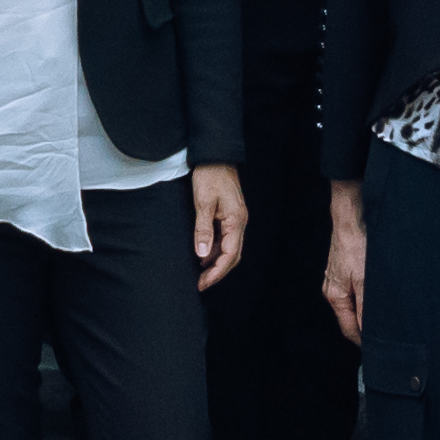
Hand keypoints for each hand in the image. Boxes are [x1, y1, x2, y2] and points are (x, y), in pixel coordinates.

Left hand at [187, 164, 249, 288]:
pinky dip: (214, 249)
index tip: (202, 283)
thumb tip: (202, 254)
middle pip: (232, 256)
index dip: (216, 272)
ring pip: (229, 248)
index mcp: (236, 221)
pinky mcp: (230, 215)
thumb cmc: (209, 175)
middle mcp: (240, 222)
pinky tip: (202, 253)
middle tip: (200, 284)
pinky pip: (225, 238)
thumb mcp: (203, 202)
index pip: (229, 255)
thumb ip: (203, 229)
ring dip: (215, 261)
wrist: (215, 155)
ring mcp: (236, 219)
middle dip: (217, 272)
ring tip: (199, 272)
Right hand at [322, 186, 368, 342]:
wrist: (350, 220)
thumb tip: (368, 330)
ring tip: (382, 321)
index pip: (348, 329)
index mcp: (335, 297)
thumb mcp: (366, 280)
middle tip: (383, 337)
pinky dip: (361, 301)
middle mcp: (332, 291)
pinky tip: (373, 300)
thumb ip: (367, 307)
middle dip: (363, 329)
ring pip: (350, 306)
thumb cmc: (356, 247)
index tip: (377, 349)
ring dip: (363, 315)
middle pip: (348, 319)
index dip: (362, 341)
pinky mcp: (341, 272)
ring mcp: (335, 281)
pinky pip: (351, 294)